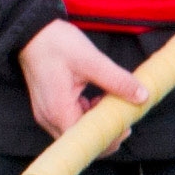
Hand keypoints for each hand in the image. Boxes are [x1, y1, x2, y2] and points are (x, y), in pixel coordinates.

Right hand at [16, 19, 146, 141]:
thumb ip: (118, 81)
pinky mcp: (48, 107)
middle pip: (79, 140)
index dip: (106, 140)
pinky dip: (86, 115)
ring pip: (75, 131)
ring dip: (95, 123)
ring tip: (109, 102)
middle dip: (103, 132)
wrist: (32, 34)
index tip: (124, 127)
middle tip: (122, 116)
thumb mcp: (92, 61)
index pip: (84, 141)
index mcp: (59, 110)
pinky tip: (95, 99)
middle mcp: (49, 118)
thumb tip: (142, 96)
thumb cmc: (57, 45)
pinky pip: (69, 120)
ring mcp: (47, 113)